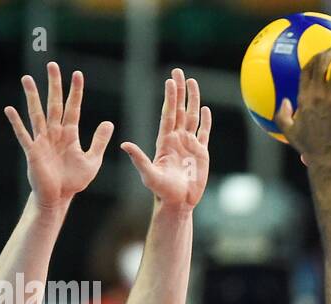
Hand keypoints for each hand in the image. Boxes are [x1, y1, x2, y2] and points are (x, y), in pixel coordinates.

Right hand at [4, 63, 113, 210]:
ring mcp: (42, 140)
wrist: (59, 197)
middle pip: (54, 104)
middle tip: (52, 65)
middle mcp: (55, 133)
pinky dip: (17, 122)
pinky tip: (10, 109)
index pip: (73, 108)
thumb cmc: (74, 180)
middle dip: (54, 85)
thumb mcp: (92, 160)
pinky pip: (24, 135)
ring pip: (37, 113)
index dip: (75, 92)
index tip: (77, 74)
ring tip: (27, 78)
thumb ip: (99, 141)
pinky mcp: (33, 151)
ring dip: (32, 96)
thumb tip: (108, 122)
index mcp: (69, 134)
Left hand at [122, 68, 211, 208]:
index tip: (170, 81)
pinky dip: (206, 121)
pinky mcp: (201, 154)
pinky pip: (204, 134)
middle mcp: (177, 139)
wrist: (177, 203)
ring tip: (193, 82)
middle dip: (180, 91)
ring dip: (193, 100)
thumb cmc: (161, 191)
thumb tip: (124, 144)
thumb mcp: (148, 174)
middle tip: (179, 72)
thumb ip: (138, 158)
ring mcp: (190, 145)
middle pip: (180, 109)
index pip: (168, 114)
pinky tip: (205, 109)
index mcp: (165, 140)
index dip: (170, 97)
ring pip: (193, 117)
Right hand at [275, 49, 330, 162]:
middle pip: (321, 65)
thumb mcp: (290, 132)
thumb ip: (282, 115)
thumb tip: (284, 101)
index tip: (318, 54)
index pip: (306, 72)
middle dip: (328, 51)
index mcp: (303, 99)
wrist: (328, 158)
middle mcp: (317, 94)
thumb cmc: (310, 149)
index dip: (312, 60)